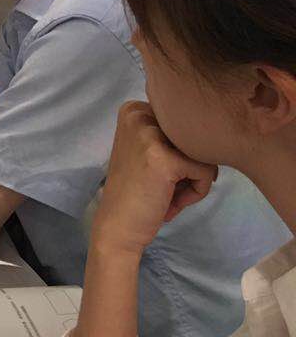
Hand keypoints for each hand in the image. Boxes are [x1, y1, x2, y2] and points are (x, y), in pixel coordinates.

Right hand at [90, 102, 218, 257]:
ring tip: (169, 195)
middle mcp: (138, 115)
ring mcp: (150, 136)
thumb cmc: (136, 192)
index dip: (181, 150)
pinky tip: (171, 204)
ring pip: (204, 151)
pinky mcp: (165, 160)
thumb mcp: (148, 150)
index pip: (186, 121)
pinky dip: (196, 192)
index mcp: (133, 109)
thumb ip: (173, 134)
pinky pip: (207, 172)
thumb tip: (219, 131)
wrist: (117, 227)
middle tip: (164, 186)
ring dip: (193, 179)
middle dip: (189, 164)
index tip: (160, 171)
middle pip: (196, 135)